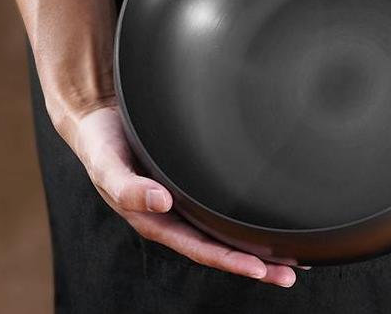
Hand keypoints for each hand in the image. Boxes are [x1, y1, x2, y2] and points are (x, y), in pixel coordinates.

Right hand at [64, 105, 300, 286]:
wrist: (99, 118)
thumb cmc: (103, 144)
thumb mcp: (108, 166)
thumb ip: (128, 186)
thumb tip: (161, 203)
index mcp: (155, 220)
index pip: (200, 248)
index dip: (230, 260)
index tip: (260, 269)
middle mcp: (174, 215)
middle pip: (220, 247)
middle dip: (255, 264)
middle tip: (291, 274)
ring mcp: (185, 201)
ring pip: (225, 230)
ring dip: (256, 246)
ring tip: (290, 256)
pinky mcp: (191, 182)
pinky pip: (221, 206)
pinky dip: (245, 217)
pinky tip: (265, 219)